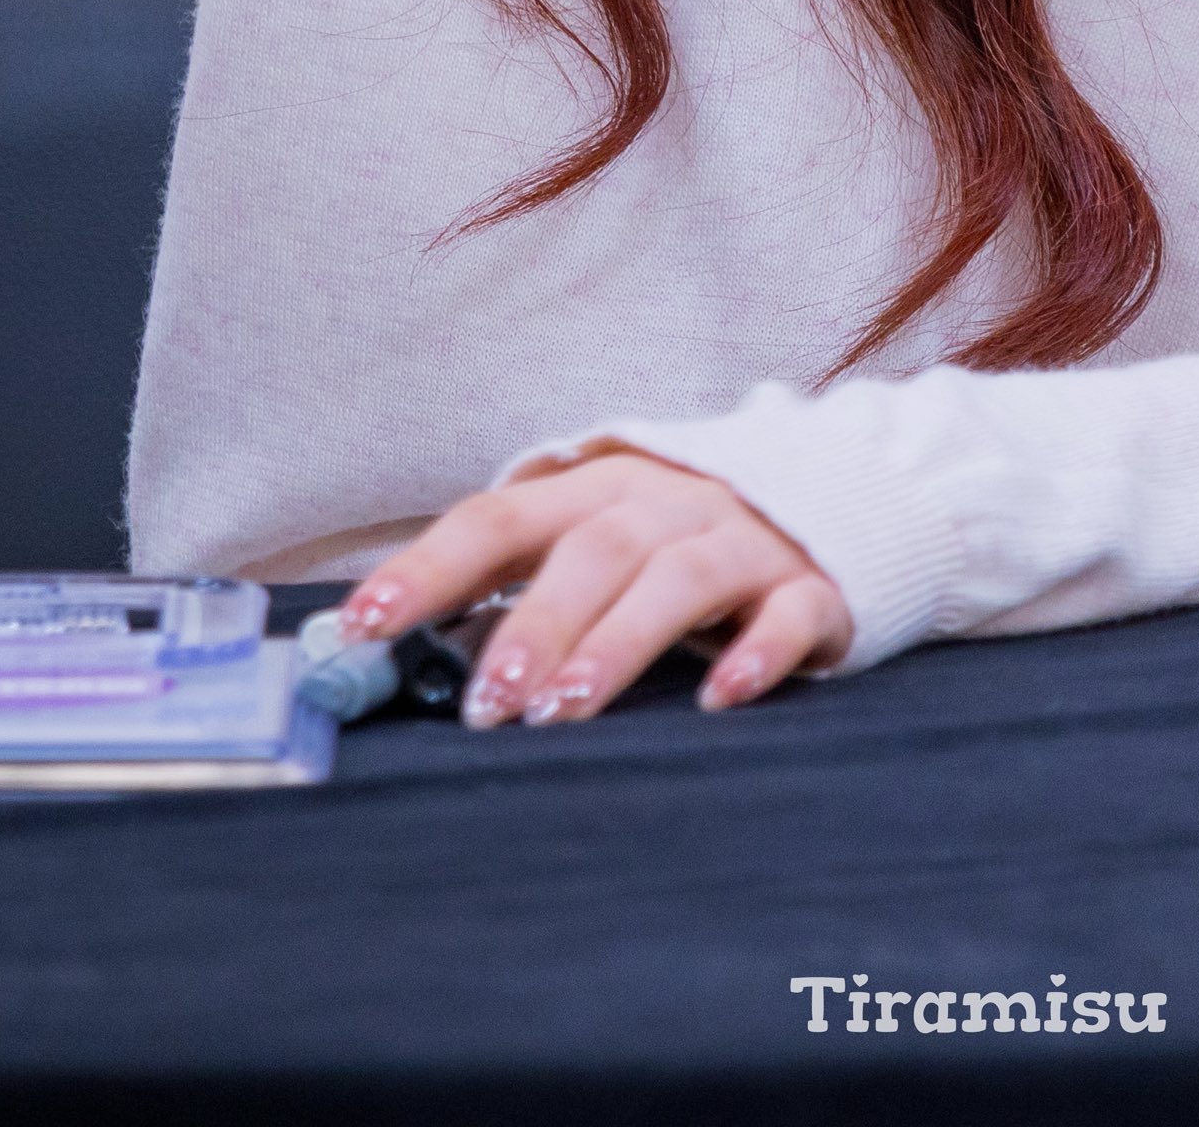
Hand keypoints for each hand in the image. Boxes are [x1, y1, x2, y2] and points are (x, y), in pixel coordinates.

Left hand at [335, 447, 852, 725]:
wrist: (836, 500)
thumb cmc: (679, 544)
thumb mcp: (601, 545)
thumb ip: (522, 589)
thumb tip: (408, 659)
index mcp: (598, 488)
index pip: (498, 517)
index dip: (428, 568)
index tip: (362, 626)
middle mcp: (668, 502)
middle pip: (592, 548)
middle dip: (532, 624)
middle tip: (485, 704)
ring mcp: (744, 539)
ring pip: (677, 581)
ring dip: (615, 644)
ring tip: (564, 710)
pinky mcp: (811, 585)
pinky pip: (785, 613)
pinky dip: (754, 654)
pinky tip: (718, 699)